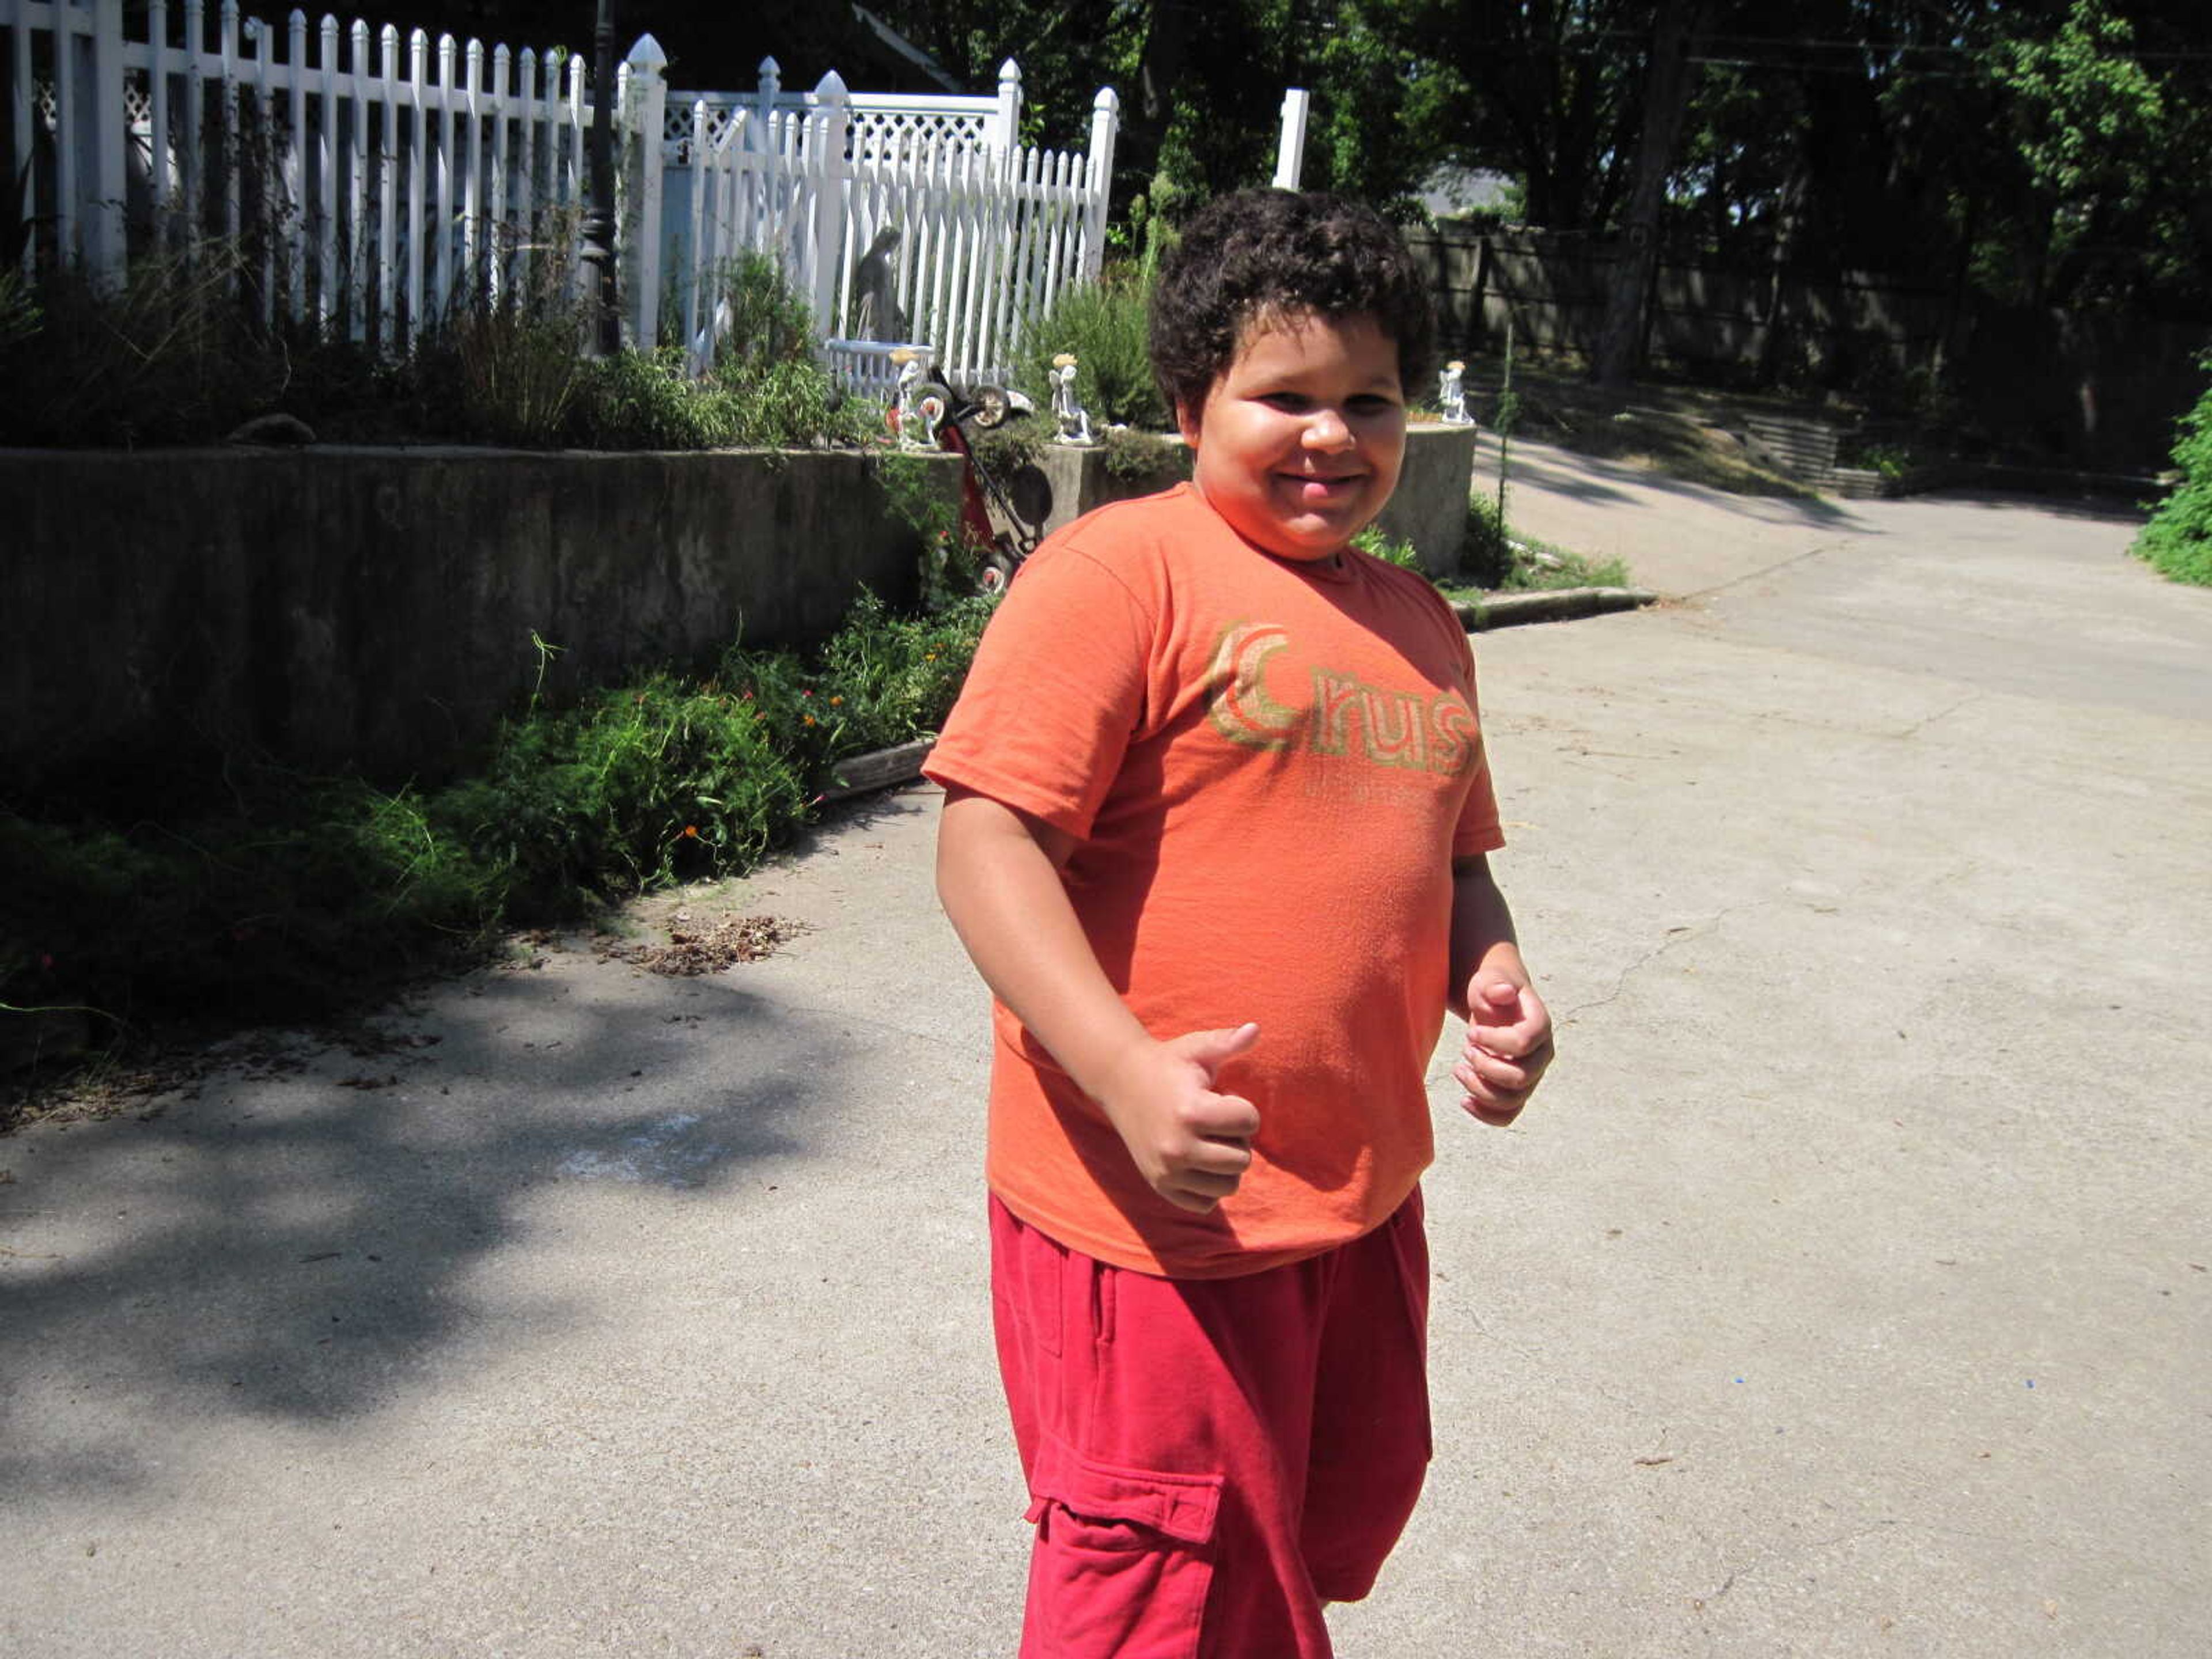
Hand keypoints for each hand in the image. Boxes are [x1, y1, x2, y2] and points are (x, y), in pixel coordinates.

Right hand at [1098, 1022, 1262, 1213]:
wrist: (1122, 1083)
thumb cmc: (1168, 1064)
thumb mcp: (1196, 1048)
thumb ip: (1227, 1041)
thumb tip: (1257, 1029)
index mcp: (1190, 1111)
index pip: (1249, 1122)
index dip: (1242, 1107)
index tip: (1222, 1097)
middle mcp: (1177, 1147)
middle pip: (1242, 1159)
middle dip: (1237, 1138)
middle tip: (1216, 1122)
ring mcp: (1167, 1171)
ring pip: (1229, 1185)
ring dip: (1226, 1164)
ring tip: (1208, 1140)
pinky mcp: (1161, 1185)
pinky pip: (1206, 1203)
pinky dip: (1209, 1186)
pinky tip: (1198, 1160)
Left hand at [1454, 974, 1551, 1126]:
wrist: (1496, 1003)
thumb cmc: (1491, 990)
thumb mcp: (1489, 979)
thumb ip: (1494, 984)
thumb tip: (1503, 992)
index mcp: (1540, 1025)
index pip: (1525, 1043)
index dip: (1495, 1041)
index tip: (1471, 1032)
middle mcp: (1542, 1054)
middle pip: (1520, 1078)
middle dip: (1486, 1067)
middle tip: (1466, 1049)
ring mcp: (1531, 1075)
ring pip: (1512, 1100)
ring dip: (1480, 1089)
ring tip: (1459, 1069)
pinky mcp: (1517, 1089)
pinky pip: (1508, 1115)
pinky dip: (1485, 1114)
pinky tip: (1464, 1100)